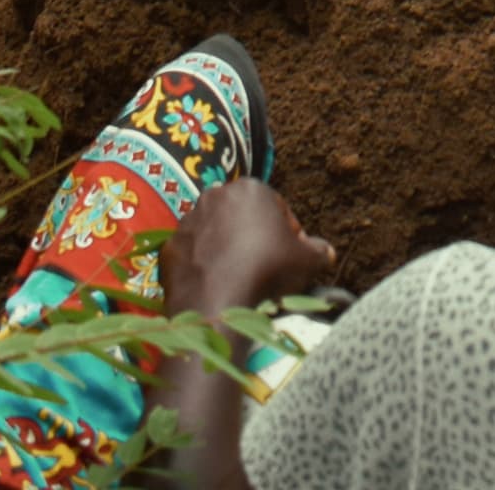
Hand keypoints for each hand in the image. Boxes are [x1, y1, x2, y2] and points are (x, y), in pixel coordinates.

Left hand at [168, 179, 336, 313]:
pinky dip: (204, 266)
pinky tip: (217, 286)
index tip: (291, 256)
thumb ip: (319, 250)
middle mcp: (215, 196)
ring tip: (241, 279)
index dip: (288, 234)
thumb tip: (325, 252)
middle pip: (243, 217)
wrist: (218, 305)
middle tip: (267, 267)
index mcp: (251, 189)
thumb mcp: (308, 260)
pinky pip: (193, 254)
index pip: (277, 209)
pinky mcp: (169, 247)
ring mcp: (188, 221)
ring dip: (227, 250)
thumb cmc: (267, 272)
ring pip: (215, 234)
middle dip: (255, 237)